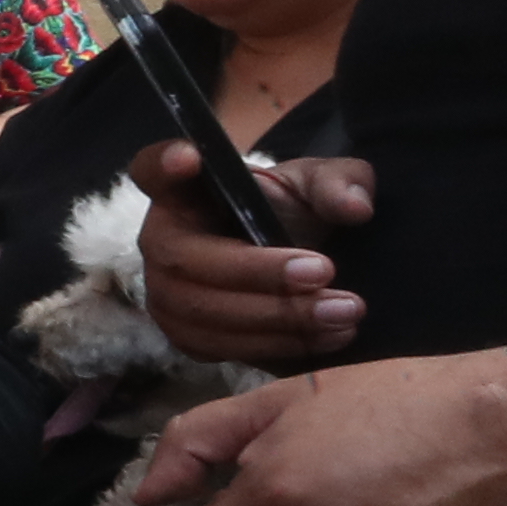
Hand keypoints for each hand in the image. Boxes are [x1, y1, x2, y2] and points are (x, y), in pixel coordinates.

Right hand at [139, 147, 370, 367]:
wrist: (293, 269)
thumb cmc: (293, 215)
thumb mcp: (322, 187)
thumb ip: (339, 184)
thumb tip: (355, 208)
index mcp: (185, 192)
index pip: (152, 170)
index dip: (163, 164)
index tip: (191, 157)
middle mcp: (162, 241)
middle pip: (185, 260)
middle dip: (256, 271)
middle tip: (323, 271)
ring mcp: (166, 294)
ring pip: (203, 313)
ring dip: (275, 317)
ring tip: (342, 313)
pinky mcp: (187, 336)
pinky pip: (220, 348)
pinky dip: (274, 345)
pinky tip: (325, 337)